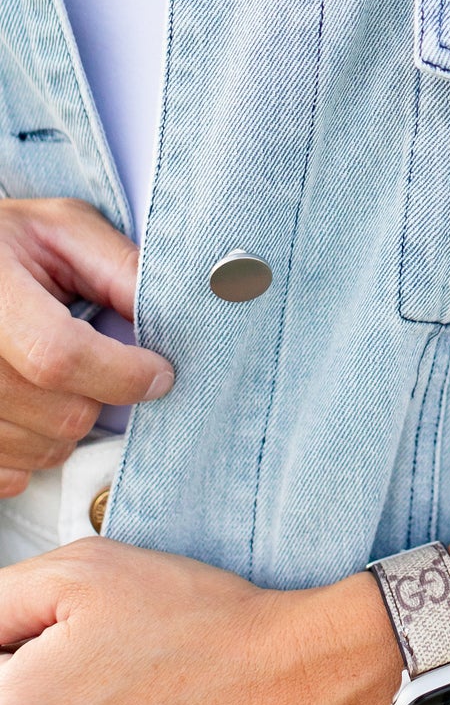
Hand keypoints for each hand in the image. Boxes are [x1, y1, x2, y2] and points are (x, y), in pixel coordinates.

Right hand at [0, 200, 172, 494]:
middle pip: (60, 414)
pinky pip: (10, 475)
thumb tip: (177, 317)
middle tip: (105, 365)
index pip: (59, 357)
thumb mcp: (63, 230)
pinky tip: (34, 409)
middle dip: (104, 395)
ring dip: (71, 426)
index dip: (122, 373)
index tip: (159, 371)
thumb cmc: (9, 243)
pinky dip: (35, 452)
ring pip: (41, 451)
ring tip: (62, 380)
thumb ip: (119, 268)